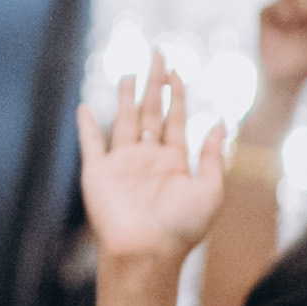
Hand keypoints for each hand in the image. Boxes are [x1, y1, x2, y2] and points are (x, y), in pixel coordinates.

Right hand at [76, 58, 230, 266]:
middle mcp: (148, 159)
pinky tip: (85, 107)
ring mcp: (122, 165)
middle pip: (151, 112)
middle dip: (155, 83)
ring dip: (126, 96)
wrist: (147, 252)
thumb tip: (221, 121)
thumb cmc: (182, 227)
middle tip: (158, 53)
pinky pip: (91, 144)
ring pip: (124, 121)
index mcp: (175, 162)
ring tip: (130, 71)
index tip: (178, 71)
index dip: (177, 94)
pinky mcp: (98, 173)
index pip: (176, 119)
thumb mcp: (210, 190)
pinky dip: (86, 125)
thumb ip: (213, 155)